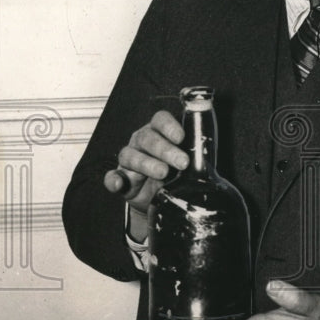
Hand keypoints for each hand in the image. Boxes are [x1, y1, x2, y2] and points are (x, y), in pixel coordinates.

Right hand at [103, 111, 188, 228]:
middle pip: (148, 138)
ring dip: (146, 164)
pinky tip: (118, 184)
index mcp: (159, 132)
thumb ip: (196, 154)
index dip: (169, 126)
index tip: (181, 137)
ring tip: (163, 173)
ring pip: (130, 155)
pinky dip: (113, 180)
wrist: (161, 199)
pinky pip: (111, 177)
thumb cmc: (176, 174)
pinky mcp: (120, 178)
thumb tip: (208, 153)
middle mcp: (141, 142)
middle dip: (165, 149)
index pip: (160, 120)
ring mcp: (129, 159)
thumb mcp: (189, 163)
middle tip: (182, 162)